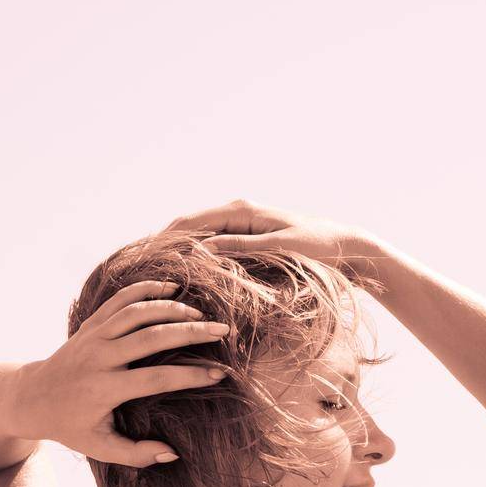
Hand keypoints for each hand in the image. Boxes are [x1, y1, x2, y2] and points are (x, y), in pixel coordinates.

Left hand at [14, 279, 231, 465]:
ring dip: (172, 308)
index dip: (189, 376)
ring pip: (137, 312)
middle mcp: (99, 358)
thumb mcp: (100, 448)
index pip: (155, 378)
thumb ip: (136, 455)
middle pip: (151, 337)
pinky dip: (146, 289)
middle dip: (190, 332)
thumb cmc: (71, 426)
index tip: (218, 375)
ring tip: (200, 314)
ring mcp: (93, 336)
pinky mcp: (90, 323)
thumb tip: (172, 455)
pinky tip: (171, 288)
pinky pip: (120, 299)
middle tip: (221, 331)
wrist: (31, 397)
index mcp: (105, 389)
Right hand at [164, 198, 382, 281]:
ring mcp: (242, 225)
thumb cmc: (318, 249)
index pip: (191, 222)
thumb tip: (206, 250)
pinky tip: (184, 276)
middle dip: (164, 245)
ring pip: (199, 237)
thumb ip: (243, 248)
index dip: (166, 239)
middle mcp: (237, 213)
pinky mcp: (248, 239)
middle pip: (189, 227)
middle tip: (139, 268)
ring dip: (178, 252)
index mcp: (242, 211)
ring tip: (153, 274)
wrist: (346, 248)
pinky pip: (213, 246)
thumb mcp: (280, 249)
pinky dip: (196, 258)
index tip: (144, 257)